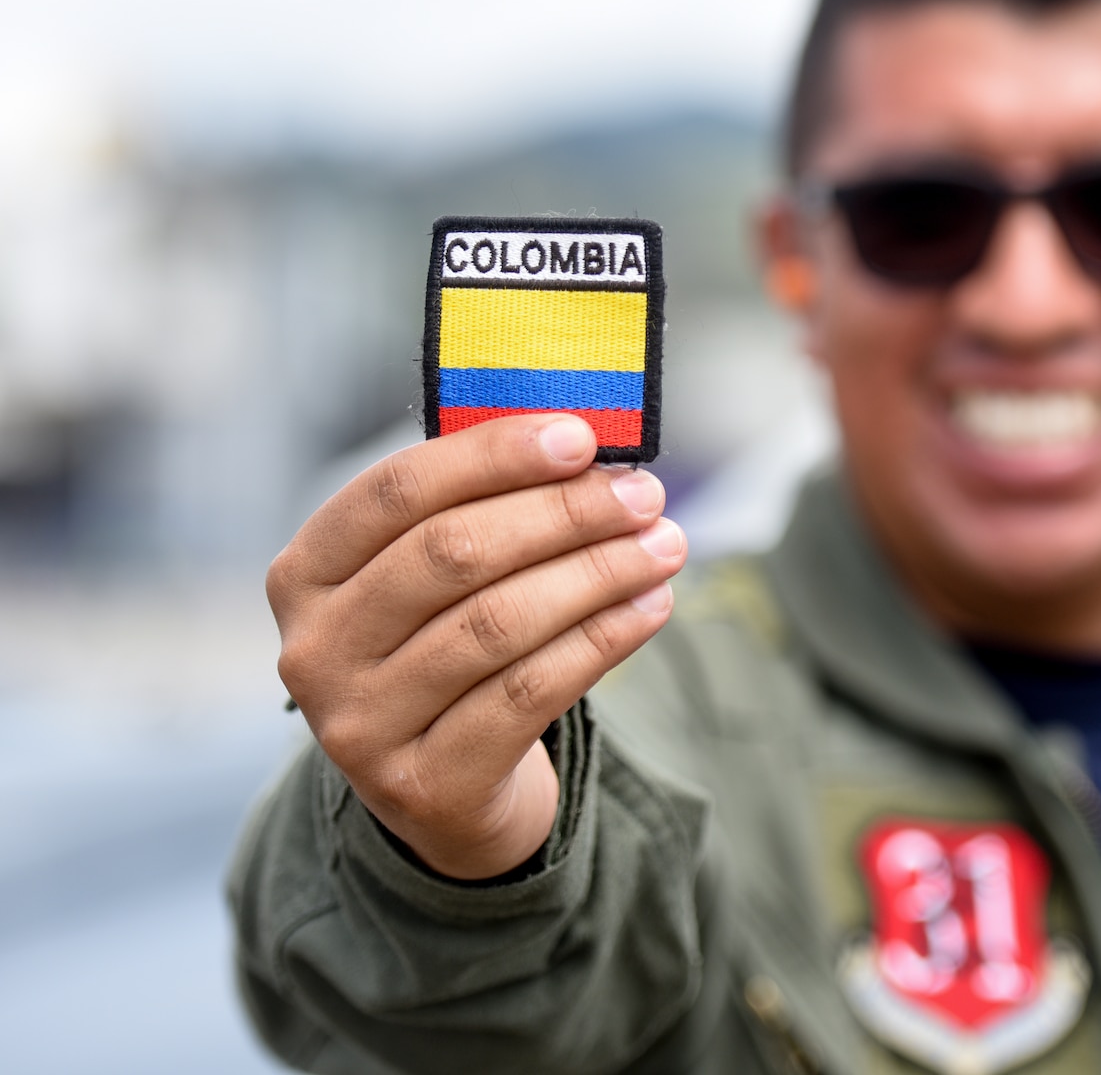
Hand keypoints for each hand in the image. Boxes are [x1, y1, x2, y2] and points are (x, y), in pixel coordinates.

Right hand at [267, 414, 685, 878]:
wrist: (443, 795)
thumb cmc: (446, 652)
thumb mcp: (433, 583)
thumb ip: (481, 510)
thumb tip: (583, 444)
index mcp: (304, 574)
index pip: (397, 491)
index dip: (493, 455)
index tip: (580, 437)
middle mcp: (315, 650)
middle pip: (454, 554)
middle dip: (563, 514)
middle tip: (643, 495)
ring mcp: (360, 725)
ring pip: (498, 624)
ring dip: (597, 573)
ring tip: (663, 547)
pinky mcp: (425, 784)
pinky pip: (530, 693)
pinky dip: (602, 640)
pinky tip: (651, 607)